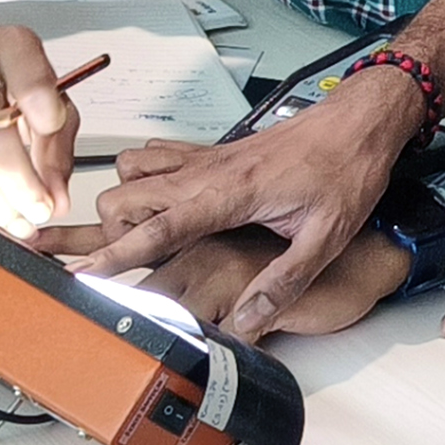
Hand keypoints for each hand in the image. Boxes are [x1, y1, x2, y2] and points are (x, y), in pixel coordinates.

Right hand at [0, 12, 75, 238]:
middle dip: (19, 179)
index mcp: (11, 47)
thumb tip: (58, 197)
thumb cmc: (2, 73)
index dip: (40, 101)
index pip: (25, 69)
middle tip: (40, 208)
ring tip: (19, 220)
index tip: (51, 125)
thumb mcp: (44, 88)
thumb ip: (57, 139)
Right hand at [51, 65, 423, 340]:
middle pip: (126, 197)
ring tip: (144, 235)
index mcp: (233, 193)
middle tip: (128, 262)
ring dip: (126, 202)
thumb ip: (283, 283)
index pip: (159, 229)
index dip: (117, 256)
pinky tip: (163, 201)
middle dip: (113, 233)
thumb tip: (245, 324)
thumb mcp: (328, 237)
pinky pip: (159, 155)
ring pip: (134, 170)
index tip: (84, 277)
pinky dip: (144, 176)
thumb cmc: (348, 169)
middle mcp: (211, 171)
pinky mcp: (216, 150)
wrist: (361, 119)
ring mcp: (209, 156)